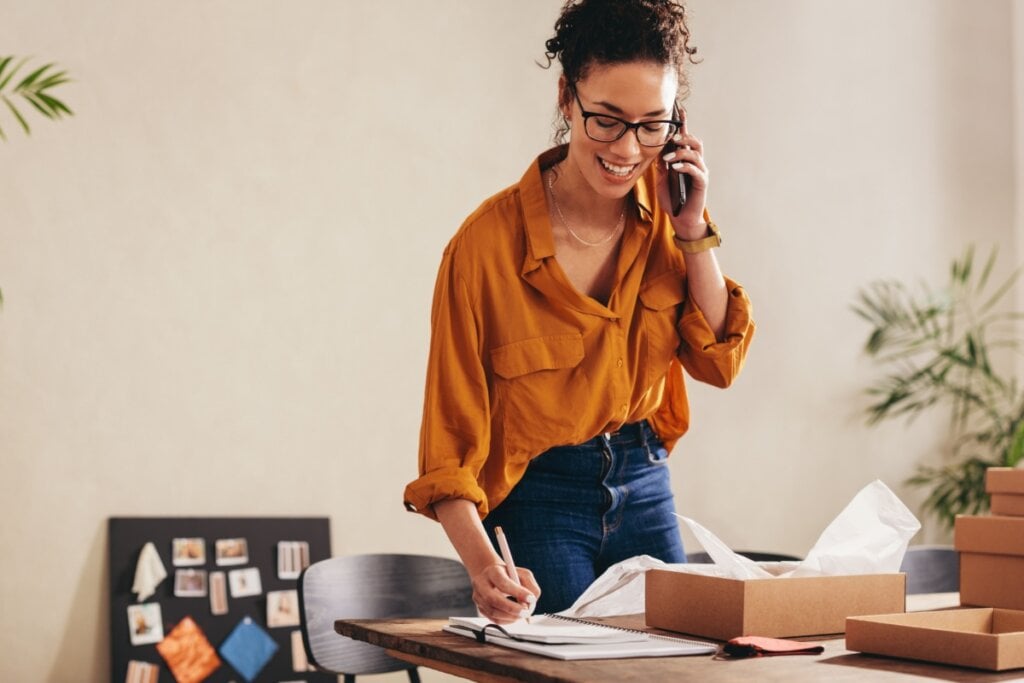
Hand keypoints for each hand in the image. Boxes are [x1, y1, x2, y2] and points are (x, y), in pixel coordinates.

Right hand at [470, 563, 540, 623]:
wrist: (492, 576)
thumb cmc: (508, 575)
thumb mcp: (522, 574)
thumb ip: (530, 585)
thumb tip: (531, 602)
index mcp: (493, 572)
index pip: (503, 583)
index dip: (518, 592)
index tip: (530, 598)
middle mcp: (482, 584)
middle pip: (493, 599)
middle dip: (512, 608)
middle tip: (526, 611)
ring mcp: (479, 597)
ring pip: (493, 612)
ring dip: (511, 616)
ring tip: (522, 614)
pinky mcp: (480, 608)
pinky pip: (493, 619)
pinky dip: (507, 620)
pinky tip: (514, 616)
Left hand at [655, 123, 708, 239]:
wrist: (681, 218)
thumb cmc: (673, 199)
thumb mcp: (663, 180)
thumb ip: (662, 166)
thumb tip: (656, 151)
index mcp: (686, 161)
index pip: (686, 139)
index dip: (684, 125)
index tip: (679, 111)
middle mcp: (696, 164)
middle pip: (695, 142)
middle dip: (683, 137)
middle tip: (671, 139)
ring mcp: (700, 172)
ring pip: (696, 154)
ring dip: (681, 153)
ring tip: (668, 158)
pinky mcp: (702, 183)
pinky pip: (696, 170)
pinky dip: (685, 166)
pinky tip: (675, 168)